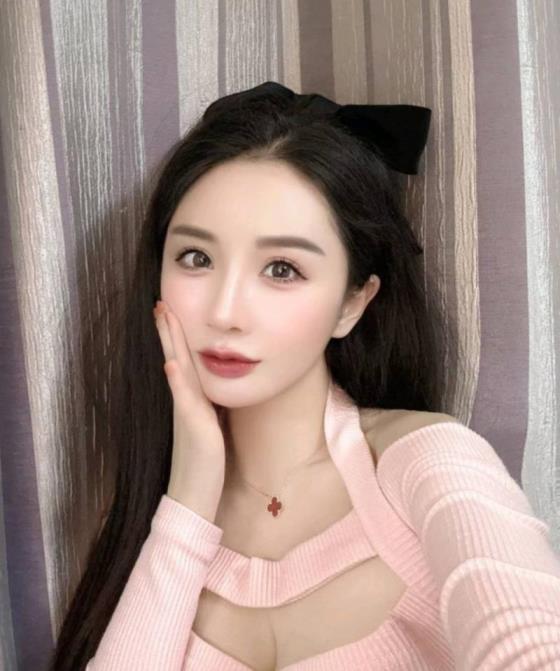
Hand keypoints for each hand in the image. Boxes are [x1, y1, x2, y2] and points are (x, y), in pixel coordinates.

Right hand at [154, 300, 225, 493]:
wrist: (194, 499)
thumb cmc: (204, 465)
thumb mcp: (210, 429)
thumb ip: (209, 408)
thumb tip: (215, 391)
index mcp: (191, 401)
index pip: (182, 361)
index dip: (176, 337)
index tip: (170, 312)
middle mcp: (185, 403)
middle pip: (175, 358)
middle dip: (169, 330)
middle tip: (160, 303)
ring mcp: (187, 414)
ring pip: (177, 370)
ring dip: (170, 343)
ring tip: (164, 317)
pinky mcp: (194, 429)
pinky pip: (184, 401)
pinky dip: (177, 382)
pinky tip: (171, 364)